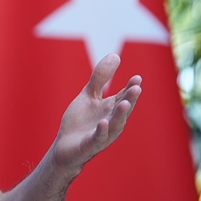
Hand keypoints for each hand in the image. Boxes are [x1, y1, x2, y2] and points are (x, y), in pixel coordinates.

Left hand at [52, 54, 141, 171]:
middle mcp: (111, 122)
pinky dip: (101, 131)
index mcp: (111, 109)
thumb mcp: (88, 95)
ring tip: (125, 103)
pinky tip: (102, 122)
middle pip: (123, 110)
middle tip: (136, 88)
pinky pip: (97, 138)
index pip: (124, 97)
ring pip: (114, 124)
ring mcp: (102, 134)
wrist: (64, 146)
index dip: (130, 88)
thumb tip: (115, 55)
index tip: (137, 78)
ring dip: (120, 115)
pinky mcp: (90, 145)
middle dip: (130, 99)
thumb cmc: (80, 121)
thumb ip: (100, 78)